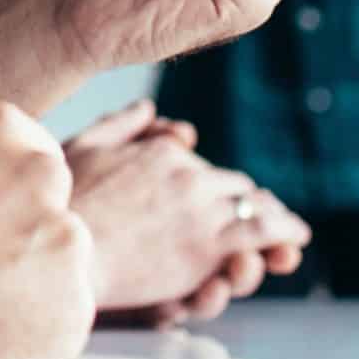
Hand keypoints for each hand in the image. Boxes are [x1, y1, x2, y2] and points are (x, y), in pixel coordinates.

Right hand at [0, 103, 95, 358]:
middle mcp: (44, 175)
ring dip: (28, 290)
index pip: (30, 165)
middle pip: (51, 213)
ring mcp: (64, 242)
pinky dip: (32, 338)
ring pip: (59, 269)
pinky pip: (61, 322)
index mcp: (2, 128)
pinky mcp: (73, 309)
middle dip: (22, 244)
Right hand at [63, 101, 308, 323]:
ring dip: (273, 215)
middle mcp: (187, 174)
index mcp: (159, 152)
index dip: (211, 181)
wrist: (61, 253)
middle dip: (246, 200)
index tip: (216, 193)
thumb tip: (147, 105)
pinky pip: (262, 233)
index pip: (198, 163)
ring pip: (254, 206)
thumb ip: (119, 125)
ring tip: (288, 227)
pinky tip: (297, 238)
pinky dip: (285, 232)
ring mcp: (201, 209)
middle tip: (261, 212)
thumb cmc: (62, 207)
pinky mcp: (209, 245)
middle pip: (231, 184)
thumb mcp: (82, 149)